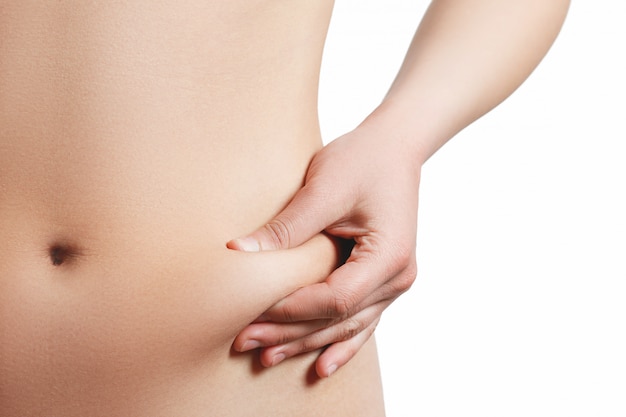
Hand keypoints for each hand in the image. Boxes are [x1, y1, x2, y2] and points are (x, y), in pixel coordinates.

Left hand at [228, 121, 420, 377]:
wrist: (394, 149)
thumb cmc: (363, 160)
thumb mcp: (324, 187)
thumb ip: (286, 226)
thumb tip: (237, 252)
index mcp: (388, 256)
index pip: (335, 298)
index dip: (293, 310)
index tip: (252, 312)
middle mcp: (397, 277)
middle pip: (339, 320)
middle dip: (291, 333)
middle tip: (246, 342)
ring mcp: (394, 283)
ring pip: (348, 326)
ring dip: (307, 343)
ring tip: (268, 356)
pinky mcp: (382, 280)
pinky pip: (360, 321)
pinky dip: (339, 343)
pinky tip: (321, 366)